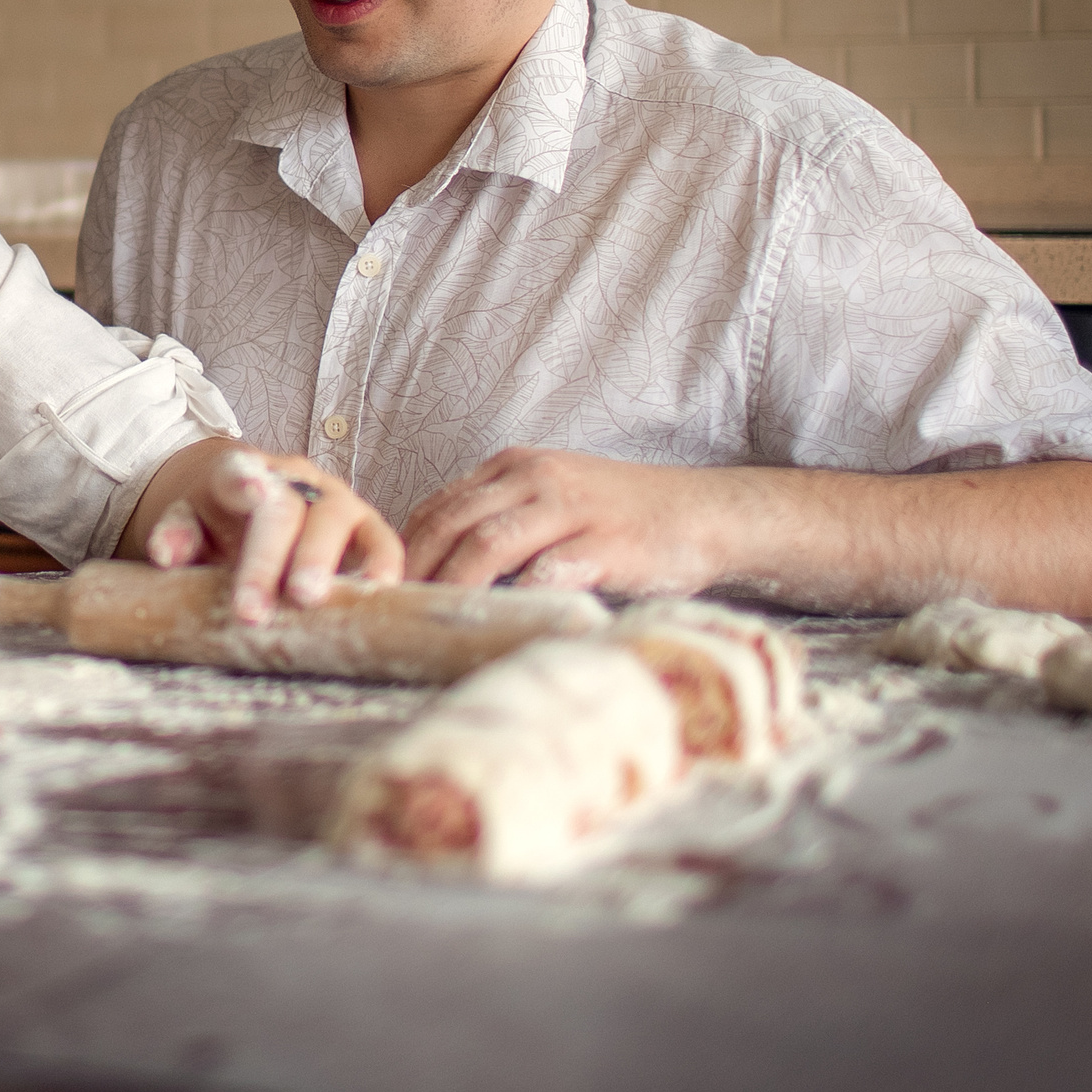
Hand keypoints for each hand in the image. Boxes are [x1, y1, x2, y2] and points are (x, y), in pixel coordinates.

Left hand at [136, 440, 402, 621]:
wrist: (257, 501)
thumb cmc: (221, 522)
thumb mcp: (190, 522)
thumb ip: (177, 533)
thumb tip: (166, 553)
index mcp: (243, 473)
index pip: (236, 476)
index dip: (242, 484)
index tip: (251, 493)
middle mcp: (295, 479)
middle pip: (285, 510)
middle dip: (269, 560)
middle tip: (252, 609)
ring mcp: (336, 499)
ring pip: (336, 519)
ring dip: (323, 559)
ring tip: (310, 598)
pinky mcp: (369, 527)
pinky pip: (383, 542)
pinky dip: (382, 565)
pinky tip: (376, 592)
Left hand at [400, 447, 726, 596]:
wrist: (704, 514)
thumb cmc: (621, 519)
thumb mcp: (552, 501)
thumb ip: (502, 522)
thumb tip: (442, 571)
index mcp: (514, 467)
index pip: (439, 506)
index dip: (405, 548)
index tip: (386, 589)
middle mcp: (535, 480)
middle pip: (452, 523)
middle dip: (417, 571)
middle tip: (397, 614)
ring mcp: (571, 509)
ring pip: (488, 544)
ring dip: (453, 585)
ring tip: (433, 623)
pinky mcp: (605, 544)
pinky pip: (547, 572)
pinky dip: (516, 599)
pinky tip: (500, 624)